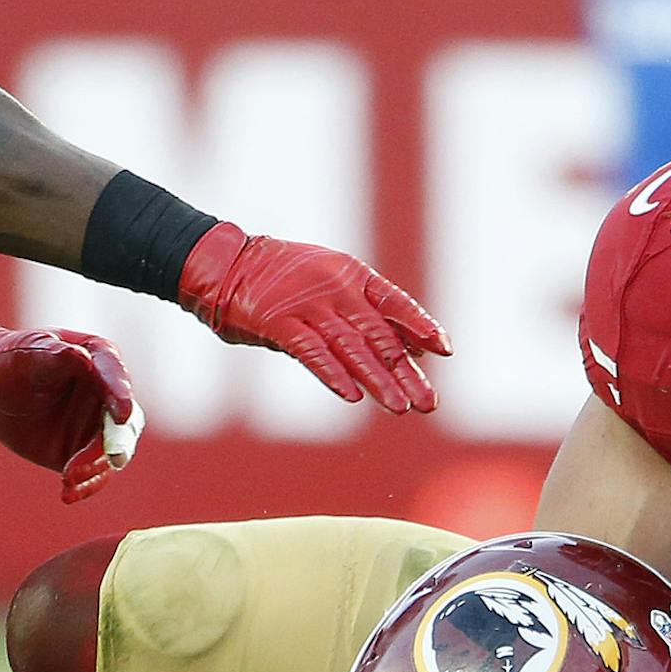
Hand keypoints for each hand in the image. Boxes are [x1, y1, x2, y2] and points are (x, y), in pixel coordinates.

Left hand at [0, 327, 144, 503]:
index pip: (116, 379)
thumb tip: (82, 358)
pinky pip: (93, 475)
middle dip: (117, 442)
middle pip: (124, 423)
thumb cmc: (10, 363)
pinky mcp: (84, 454)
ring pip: (110, 453)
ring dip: (94, 467)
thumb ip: (55, 357)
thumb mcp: (27, 357)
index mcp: (100, 362)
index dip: (121, 397)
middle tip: (112, 457)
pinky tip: (67, 495)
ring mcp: (98, 427)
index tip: (123, 414)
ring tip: (67, 478)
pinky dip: (85, 487)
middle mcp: (108, 396)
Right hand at [177, 222, 449, 413]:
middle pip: (378, 335)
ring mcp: (307, 305)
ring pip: (351, 348)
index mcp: (354, 276)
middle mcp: (336, 289)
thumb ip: (370, 317)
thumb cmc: (286, 280)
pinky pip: (311, 352)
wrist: (226, 264)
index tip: (444, 351)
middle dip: (405, 372)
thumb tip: (416, 349)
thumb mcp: (334, 286)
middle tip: (428, 402)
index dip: (421, 326)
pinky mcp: (278, 323)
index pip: (395, 302)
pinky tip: (352, 396)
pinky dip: (332, 373)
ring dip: (377, 381)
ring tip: (400, 407)